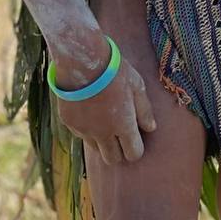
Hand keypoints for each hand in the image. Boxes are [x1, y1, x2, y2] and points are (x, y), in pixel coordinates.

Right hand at [55, 49, 156, 164]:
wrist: (82, 61)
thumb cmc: (114, 70)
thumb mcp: (136, 85)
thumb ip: (144, 110)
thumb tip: (150, 128)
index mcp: (123, 125)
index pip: (133, 153)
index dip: (136, 149)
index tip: (135, 138)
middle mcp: (103, 133)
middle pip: (113, 159)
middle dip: (119, 151)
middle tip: (120, 135)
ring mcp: (84, 130)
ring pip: (96, 150)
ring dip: (102, 141)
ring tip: (105, 121)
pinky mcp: (69, 124)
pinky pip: (81, 135)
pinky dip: (87, 129)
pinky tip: (90, 111)